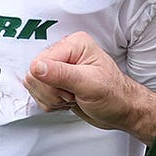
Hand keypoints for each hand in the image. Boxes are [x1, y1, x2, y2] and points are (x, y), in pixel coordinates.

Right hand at [24, 31, 155, 145]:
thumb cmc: (114, 95)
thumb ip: (61, 74)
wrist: (122, 110)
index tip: (70, 89)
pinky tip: (69, 100)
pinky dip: (52, 103)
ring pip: (34, 85)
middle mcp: (65, 53)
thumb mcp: (89, 84)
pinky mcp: (56, 81)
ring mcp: (60, 67)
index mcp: (74, 44)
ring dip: (52, 99)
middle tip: (73, 93)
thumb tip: (37, 66)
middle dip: (52, 92)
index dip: (51, 82)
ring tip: (73, 96)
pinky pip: (38, 94)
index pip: (39, 62)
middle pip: (33, 74)